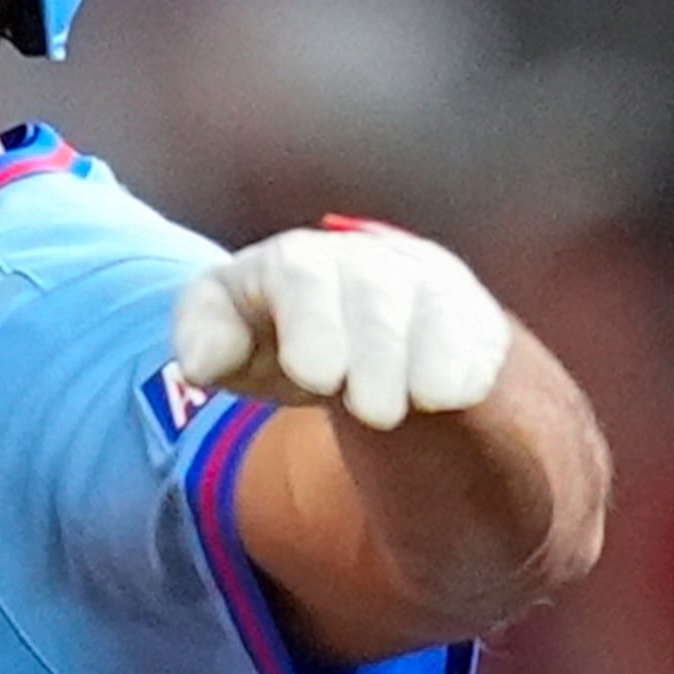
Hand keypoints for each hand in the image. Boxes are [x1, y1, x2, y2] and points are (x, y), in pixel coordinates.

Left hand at [172, 217, 512, 430]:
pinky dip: (464, 363)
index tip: (316, 375)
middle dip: (375, 347)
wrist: (346, 334)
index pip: (299, 273)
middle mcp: (358, 261)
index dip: (312, 320)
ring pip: (430, 306)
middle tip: (372, 412)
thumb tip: (200, 361)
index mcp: (290, 263)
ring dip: (426, 357)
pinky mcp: (461, 314)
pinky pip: (472, 330)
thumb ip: (205, 340)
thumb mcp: (230, 341)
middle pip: (373, 290)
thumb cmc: (277, 337)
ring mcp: (416, 283)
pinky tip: (451, 394)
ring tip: (418, 404)